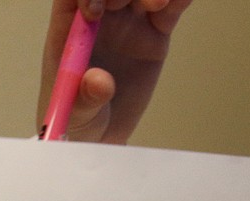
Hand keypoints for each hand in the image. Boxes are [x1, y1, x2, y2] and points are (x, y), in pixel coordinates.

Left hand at [40, 0, 194, 144]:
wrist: (100, 137)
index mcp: (69, 30)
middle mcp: (100, 17)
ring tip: (159, 5)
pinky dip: (178, 0)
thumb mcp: (75, 116)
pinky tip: (181, 1)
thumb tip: (100, 82)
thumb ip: (84, 98)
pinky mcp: (155, 32)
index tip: (95, 14)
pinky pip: (169, 7)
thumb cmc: (76, 122)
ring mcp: (128, 22)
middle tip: (140, 5)